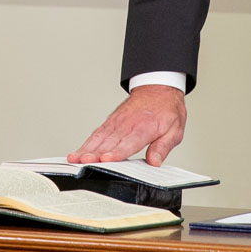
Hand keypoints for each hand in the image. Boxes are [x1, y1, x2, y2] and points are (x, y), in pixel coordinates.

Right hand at [69, 85, 186, 166]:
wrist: (158, 88)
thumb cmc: (166, 109)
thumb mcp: (175, 129)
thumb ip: (163, 146)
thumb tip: (154, 162)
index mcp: (144, 127)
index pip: (128, 142)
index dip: (117, 152)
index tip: (106, 159)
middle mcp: (127, 124)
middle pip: (109, 141)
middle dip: (95, 153)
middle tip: (84, 163)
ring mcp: (117, 122)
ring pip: (99, 138)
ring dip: (86, 149)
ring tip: (75, 159)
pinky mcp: (110, 122)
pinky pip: (97, 134)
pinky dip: (86, 144)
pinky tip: (78, 153)